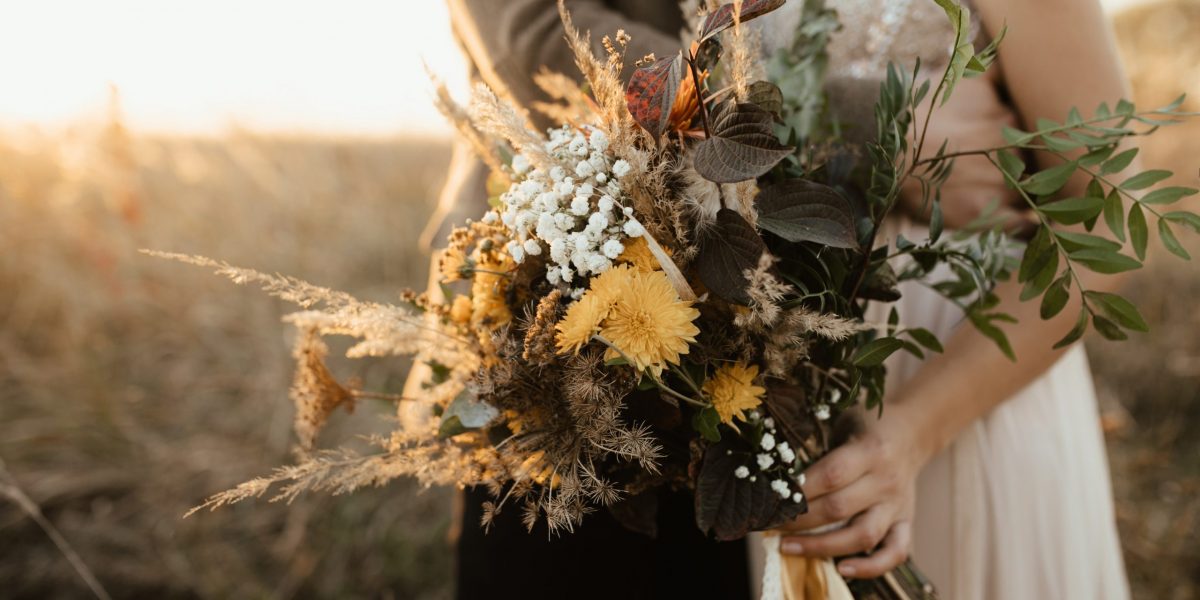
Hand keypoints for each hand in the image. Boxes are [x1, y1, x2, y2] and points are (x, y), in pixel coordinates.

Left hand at [777, 405, 932, 578]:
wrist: (911, 432)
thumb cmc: (866, 426)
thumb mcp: (842, 421)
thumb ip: (818, 445)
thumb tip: (775, 471)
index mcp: (870, 450)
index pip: (830, 475)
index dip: (798, 491)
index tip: (770, 498)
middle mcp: (886, 480)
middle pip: (839, 508)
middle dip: (798, 521)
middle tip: (768, 523)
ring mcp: (897, 504)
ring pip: (862, 535)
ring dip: (821, 546)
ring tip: (788, 547)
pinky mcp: (905, 522)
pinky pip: (895, 552)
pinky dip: (871, 566)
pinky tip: (842, 569)